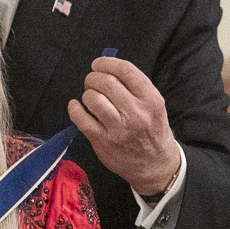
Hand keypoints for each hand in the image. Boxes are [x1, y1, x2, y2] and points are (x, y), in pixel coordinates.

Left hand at [67, 57, 180, 195]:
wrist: (155, 165)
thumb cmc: (151, 131)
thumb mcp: (153, 106)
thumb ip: (134, 88)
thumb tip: (107, 69)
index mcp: (151, 100)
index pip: (126, 71)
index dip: (107, 63)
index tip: (98, 64)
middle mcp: (136, 113)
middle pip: (106, 83)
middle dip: (93, 77)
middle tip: (92, 81)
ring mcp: (118, 128)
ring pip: (93, 99)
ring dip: (87, 93)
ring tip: (90, 97)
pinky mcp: (103, 141)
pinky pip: (81, 119)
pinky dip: (74, 109)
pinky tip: (76, 106)